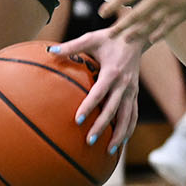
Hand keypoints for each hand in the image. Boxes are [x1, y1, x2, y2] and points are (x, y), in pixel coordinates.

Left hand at [48, 29, 142, 154]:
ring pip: (128, 117)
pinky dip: (128, 129)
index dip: (89, 106)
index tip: (77, 119)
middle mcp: (125, 83)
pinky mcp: (135, 94)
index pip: (100, 92)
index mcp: (113, 71)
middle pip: (114, 109)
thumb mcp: (91, 38)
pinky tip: (121, 143)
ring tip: (109, 150)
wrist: (137, 35)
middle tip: (89, 141)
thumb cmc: (110, 37)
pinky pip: (134, 115)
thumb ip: (71, 46)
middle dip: (103, 126)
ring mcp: (132, 90)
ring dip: (119, 134)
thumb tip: (49, 50)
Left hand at [99, 0, 185, 44]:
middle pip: (135, 15)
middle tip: (111, 34)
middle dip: (121, 27)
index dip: (111, 6)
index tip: (102, 14)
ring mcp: (172, 3)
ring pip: (151, 24)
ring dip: (138, 33)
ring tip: (127, 40)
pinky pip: (170, 25)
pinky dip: (160, 34)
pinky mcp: (184, 8)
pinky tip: (152, 39)